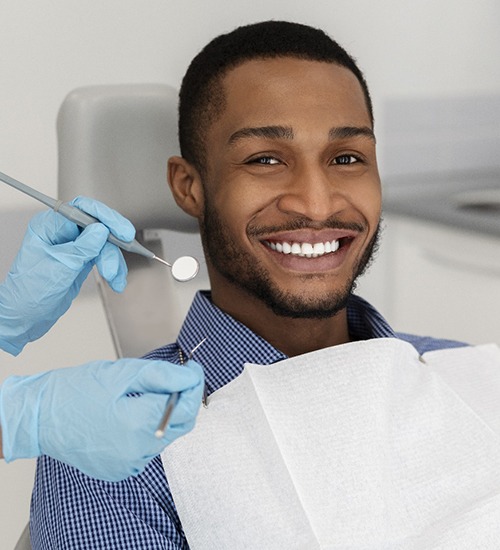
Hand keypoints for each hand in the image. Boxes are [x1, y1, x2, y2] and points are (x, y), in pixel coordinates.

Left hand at [0, 196, 134, 354]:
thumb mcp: (59, 268)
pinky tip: (116, 280)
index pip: (82, 209)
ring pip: (104, 244)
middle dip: (112, 243)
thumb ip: (82, 248)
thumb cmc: (29, 293)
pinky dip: (113, 269)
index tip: (121, 231)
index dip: (105, 218)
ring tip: (114, 277)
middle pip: (98, 226)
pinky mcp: (82, 260)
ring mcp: (73, 246)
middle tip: (127, 249)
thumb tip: (102, 230)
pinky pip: (104, 258)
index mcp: (49, 226)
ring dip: (114, 261)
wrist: (25, 317)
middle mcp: (62, 233)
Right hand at [0, 358, 203, 480]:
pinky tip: (131, 416)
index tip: (193, 369)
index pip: (187, 406)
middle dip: (184, 400)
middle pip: (181, 425)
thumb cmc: (76, 390)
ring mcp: (129, 465)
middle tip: (176, 379)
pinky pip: (148, 450)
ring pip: (165, 437)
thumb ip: (163, 376)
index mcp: (138, 425)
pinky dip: (149, 432)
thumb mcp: (123, 373)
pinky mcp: (121, 471)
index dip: (195, 384)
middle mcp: (137, 451)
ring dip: (165, 415)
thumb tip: (192, 377)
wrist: (40, 417)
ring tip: (145, 396)